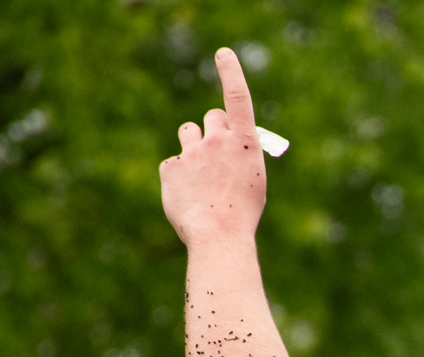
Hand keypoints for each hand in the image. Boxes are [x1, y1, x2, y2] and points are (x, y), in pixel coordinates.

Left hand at [159, 48, 266, 247]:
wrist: (218, 236)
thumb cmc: (243, 212)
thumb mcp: (253, 180)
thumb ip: (239, 155)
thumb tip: (226, 147)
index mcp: (245, 143)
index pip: (237, 97)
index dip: (231, 72)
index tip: (223, 54)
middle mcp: (218, 141)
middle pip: (212, 117)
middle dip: (214, 129)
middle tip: (217, 152)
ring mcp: (192, 152)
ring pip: (189, 133)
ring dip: (194, 145)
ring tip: (201, 174)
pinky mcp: (171, 167)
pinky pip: (175, 162)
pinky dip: (180, 176)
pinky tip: (189, 196)